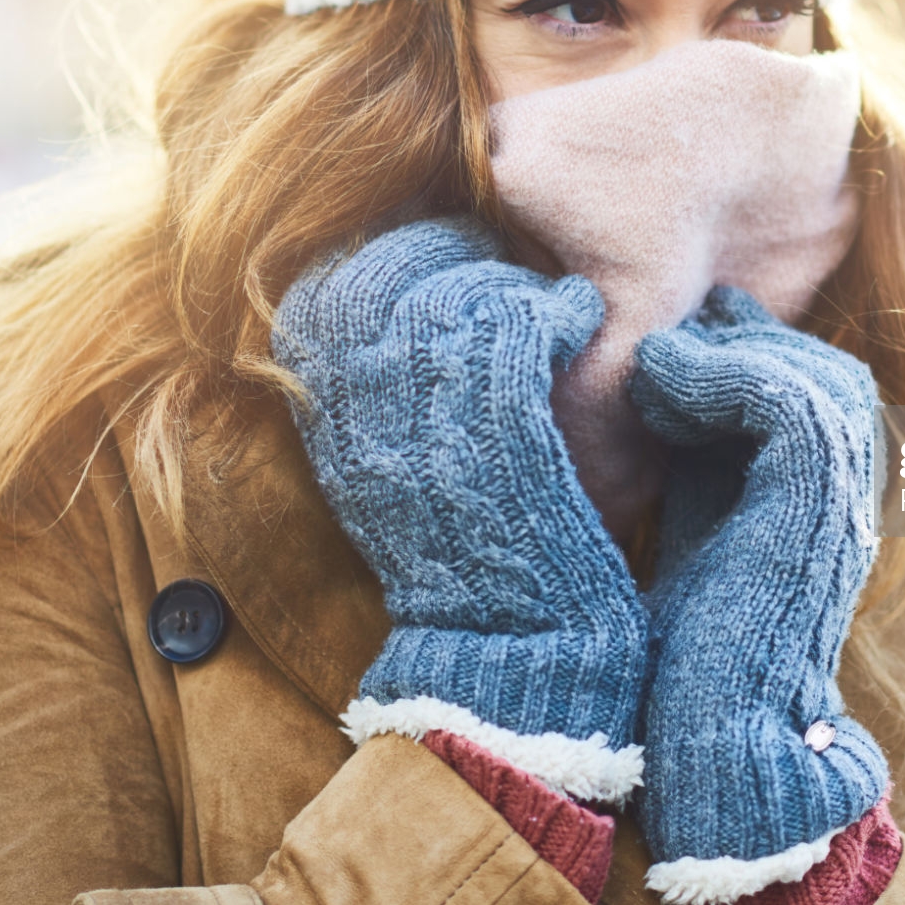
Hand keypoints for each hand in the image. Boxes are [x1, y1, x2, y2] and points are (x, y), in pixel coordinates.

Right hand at [272, 217, 648, 801]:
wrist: (510, 655)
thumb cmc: (468, 559)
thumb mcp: (391, 472)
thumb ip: (378, 389)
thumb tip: (403, 300)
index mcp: (326, 421)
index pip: (332, 287)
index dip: (391, 254)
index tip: (444, 256)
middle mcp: (359, 415)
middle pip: (388, 273)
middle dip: (450, 249)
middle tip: (502, 260)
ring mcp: (427, 423)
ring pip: (459, 292)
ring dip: (511, 281)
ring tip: (547, 303)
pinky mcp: (502, 433)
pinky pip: (519, 325)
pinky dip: (557, 308)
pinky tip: (578, 319)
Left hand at [628, 286, 888, 904]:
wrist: (712, 735)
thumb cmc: (687, 656)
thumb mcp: (694, 527)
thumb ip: (700, 462)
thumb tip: (665, 384)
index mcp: (827, 506)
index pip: (816, 394)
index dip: (751, 353)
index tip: (678, 340)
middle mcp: (853, 501)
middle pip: (827, 375)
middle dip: (749, 343)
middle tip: (675, 332)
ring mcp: (848, 501)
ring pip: (814, 376)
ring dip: (729, 355)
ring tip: (655, 362)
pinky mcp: (820, 505)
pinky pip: (785, 399)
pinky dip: (718, 374)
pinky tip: (659, 381)